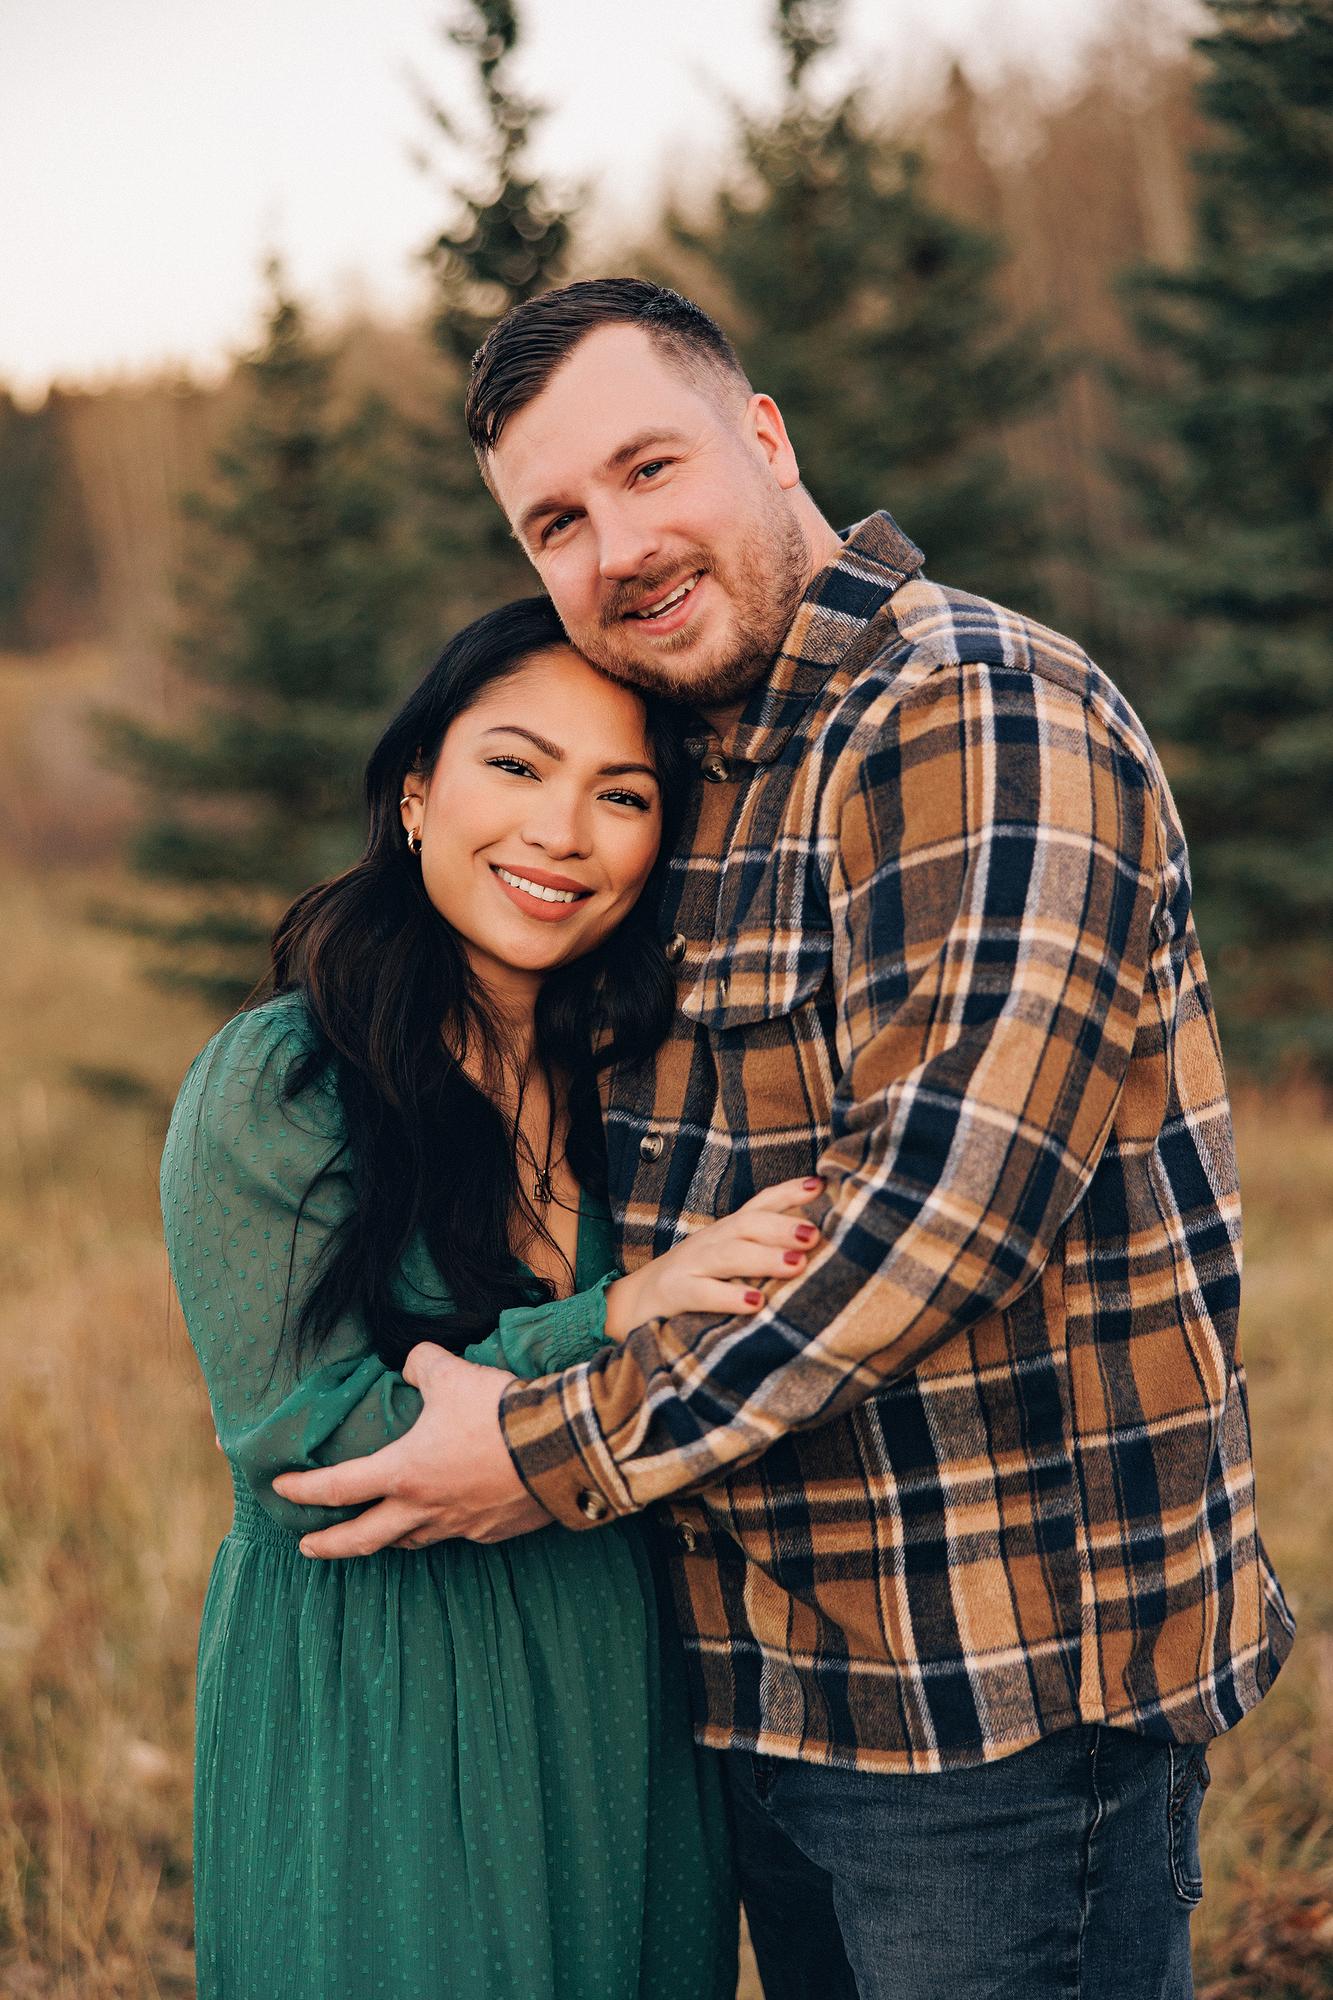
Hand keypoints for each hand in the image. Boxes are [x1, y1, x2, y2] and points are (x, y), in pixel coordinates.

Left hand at [270, 1344, 551, 1557]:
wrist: (562, 1447)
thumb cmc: (499, 1412)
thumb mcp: (451, 1373)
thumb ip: (420, 1365)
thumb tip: (412, 1365)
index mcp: (404, 1472)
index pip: (337, 1486)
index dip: (303, 1490)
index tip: (280, 1490)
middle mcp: (424, 1508)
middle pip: (363, 1538)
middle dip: (329, 1545)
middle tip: (307, 1547)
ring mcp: (459, 1526)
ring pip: (411, 1540)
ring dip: (388, 1537)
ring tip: (378, 1531)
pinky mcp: (492, 1531)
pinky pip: (458, 1533)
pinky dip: (444, 1525)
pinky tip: (451, 1514)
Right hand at [604, 1176, 822, 1340]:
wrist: (633, 1304)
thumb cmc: (696, 1282)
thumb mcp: (730, 1261)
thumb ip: (764, 1252)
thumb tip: (818, 1251)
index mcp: (728, 1232)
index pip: (760, 1204)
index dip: (789, 1193)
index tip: (822, 1185)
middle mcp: (711, 1241)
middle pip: (748, 1224)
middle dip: (782, 1226)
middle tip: (815, 1235)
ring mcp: (690, 1265)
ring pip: (728, 1254)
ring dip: (764, 1257)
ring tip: (797, 1264)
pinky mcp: (673, 1293)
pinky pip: (700, 1293)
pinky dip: (727, 1297)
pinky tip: (754, 1304)